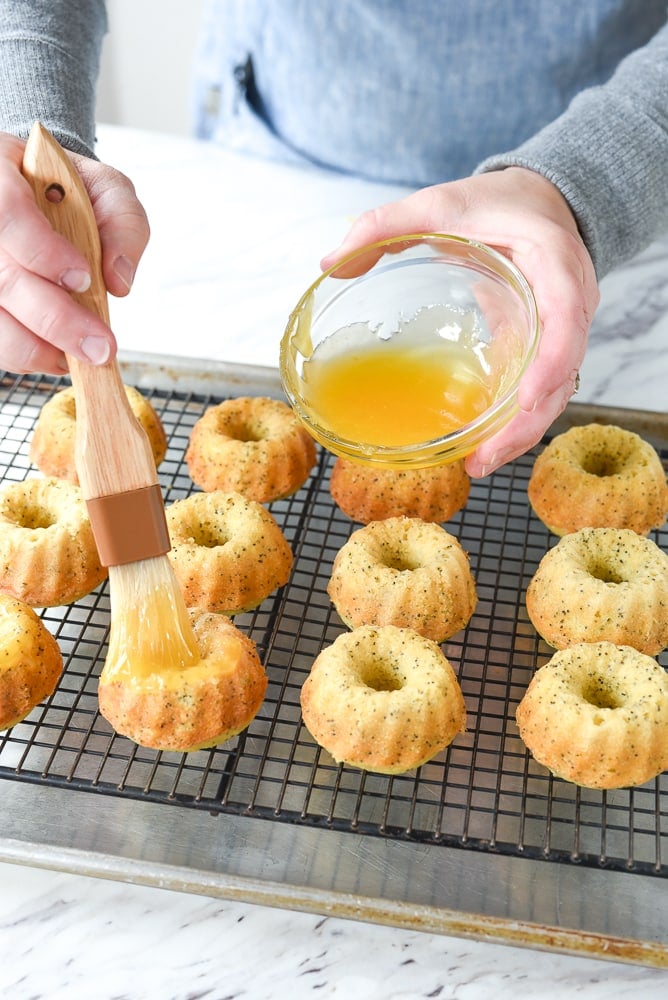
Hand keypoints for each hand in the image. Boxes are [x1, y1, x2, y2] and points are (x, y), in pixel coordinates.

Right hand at [0, 131, 149, 374]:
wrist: (42, 196)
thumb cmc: (69, 191)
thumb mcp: (106, 191)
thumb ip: (122, 224)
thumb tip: (118, 279)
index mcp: (0, 172)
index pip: (8, 213)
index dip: (42, 251)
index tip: (83, 278)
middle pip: (1, 277)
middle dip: (54, 318)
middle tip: (98, 346)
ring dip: (37, 346)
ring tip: (80, 356)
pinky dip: (26, 353)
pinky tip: (57, 353)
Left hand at [321, 167, 599, 477]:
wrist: (540, 202)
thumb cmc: (495, 204)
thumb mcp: (439, 202)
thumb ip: (384, 225)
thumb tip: (329, 264)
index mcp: (556, 262)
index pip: (568, 317)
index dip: (553, 360)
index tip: (526, 399)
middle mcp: (572, 302)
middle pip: (564, 373)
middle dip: (528, 422)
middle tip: (484, 458)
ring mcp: (565, 330)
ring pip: (555, 391)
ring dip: (520, 433)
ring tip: (478, 464)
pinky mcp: (548, 348)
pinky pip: (539, 389)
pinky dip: (515, 420)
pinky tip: (482, 445)